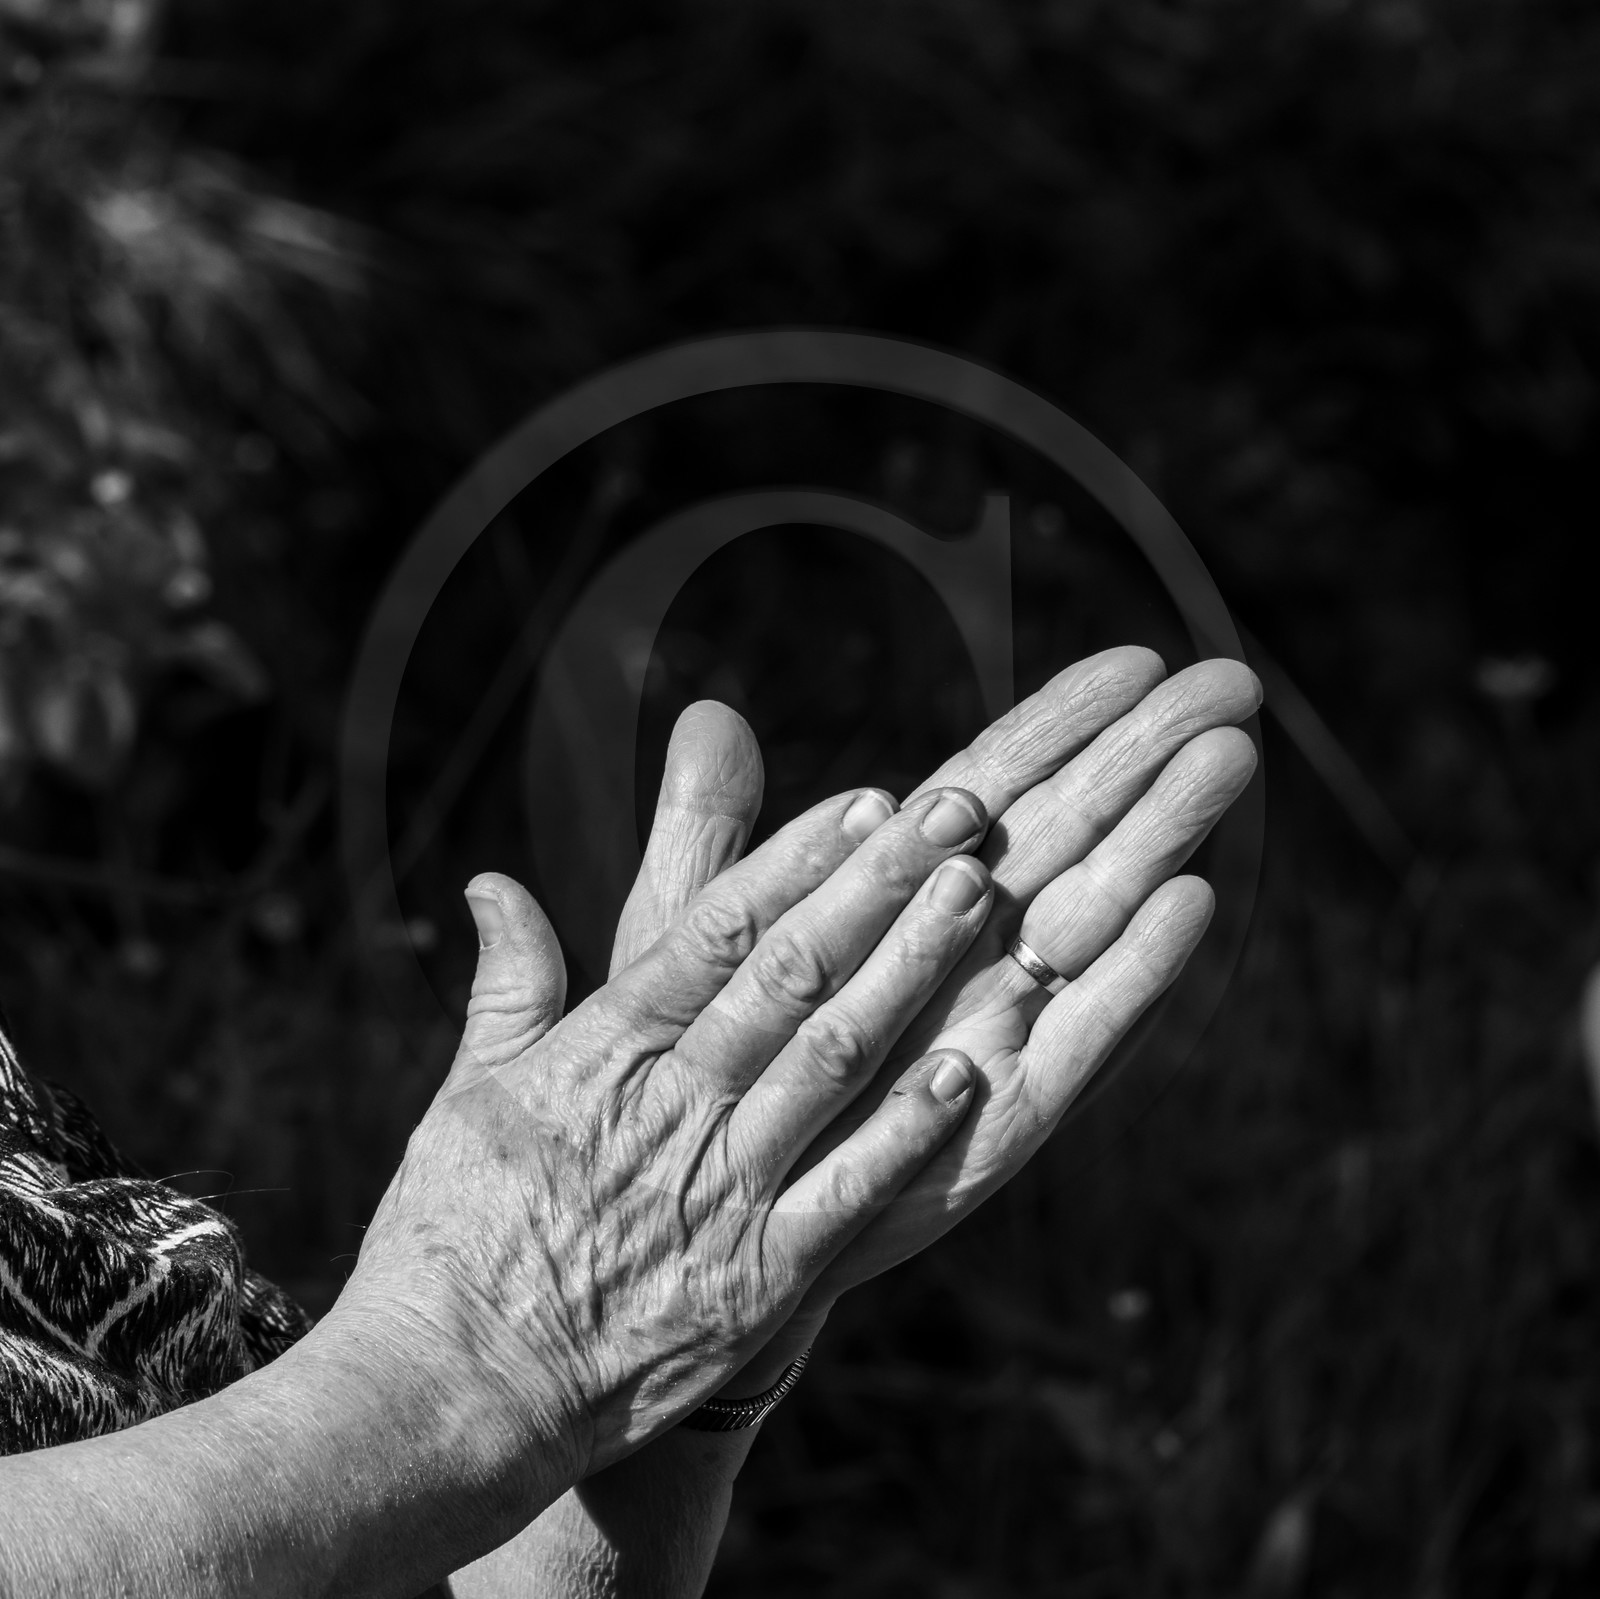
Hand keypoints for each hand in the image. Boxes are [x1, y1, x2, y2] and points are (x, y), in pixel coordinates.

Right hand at [338, 770, 1002, 1495]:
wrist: (449, 1393)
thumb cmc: (452, 1235)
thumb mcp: (468, 1094)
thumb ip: (509, 983)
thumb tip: (492, 881)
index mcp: (602, 1052)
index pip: (714, 933)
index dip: (796, 862)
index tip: (865, 802)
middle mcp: (672, 1105)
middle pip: (792, 975)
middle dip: (880, 887)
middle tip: (959, 814)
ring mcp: (721, 1189)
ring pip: (833, 1060)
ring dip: (910, 974)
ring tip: (978, 897)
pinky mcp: (758, 1276)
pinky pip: (847, 1189)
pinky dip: (908, 1128)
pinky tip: (969, 1067)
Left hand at [607, 646, 1259, 1391]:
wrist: (700, 1216)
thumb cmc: (699, 1066)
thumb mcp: (689, 939)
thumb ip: (709, 833)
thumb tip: (706, 711)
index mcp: (893, 898)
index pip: (991, 787)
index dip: (1062, 722)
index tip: (1137, 657)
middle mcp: (960, 953)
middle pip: (1067, 834)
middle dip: (1148, 757)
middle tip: (1235, 681)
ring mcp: (991, 1027)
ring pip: (1091, 915)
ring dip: (1161, 838)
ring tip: (1229, 759)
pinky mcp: (1003, 1115)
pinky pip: (1079, 1037)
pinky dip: (1133, 975)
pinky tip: (1187, 903)